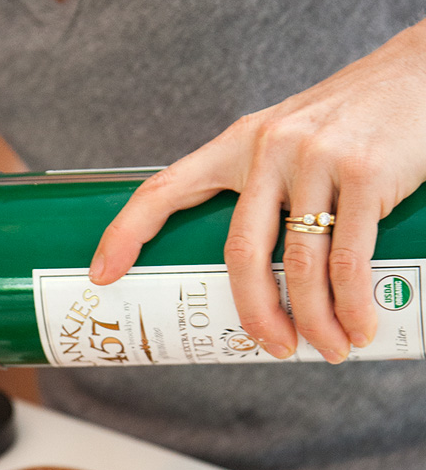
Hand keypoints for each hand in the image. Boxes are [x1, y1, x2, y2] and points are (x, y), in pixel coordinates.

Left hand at [89, 19, 425, 362]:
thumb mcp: (294, 139)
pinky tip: (358, 329)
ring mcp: (315, 159)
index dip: (126, 233)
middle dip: (253, 316)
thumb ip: (268, 188)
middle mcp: (268, 148)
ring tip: (327, 350)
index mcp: (239, 143)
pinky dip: (351, 307)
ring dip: (313, 323)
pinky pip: (348, 261)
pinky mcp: (365, 173)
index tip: (103, 275)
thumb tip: (258, 268)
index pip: (165, 187)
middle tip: (272, 349)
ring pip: (297, 267)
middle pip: (239, 255)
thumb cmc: (356, 119)